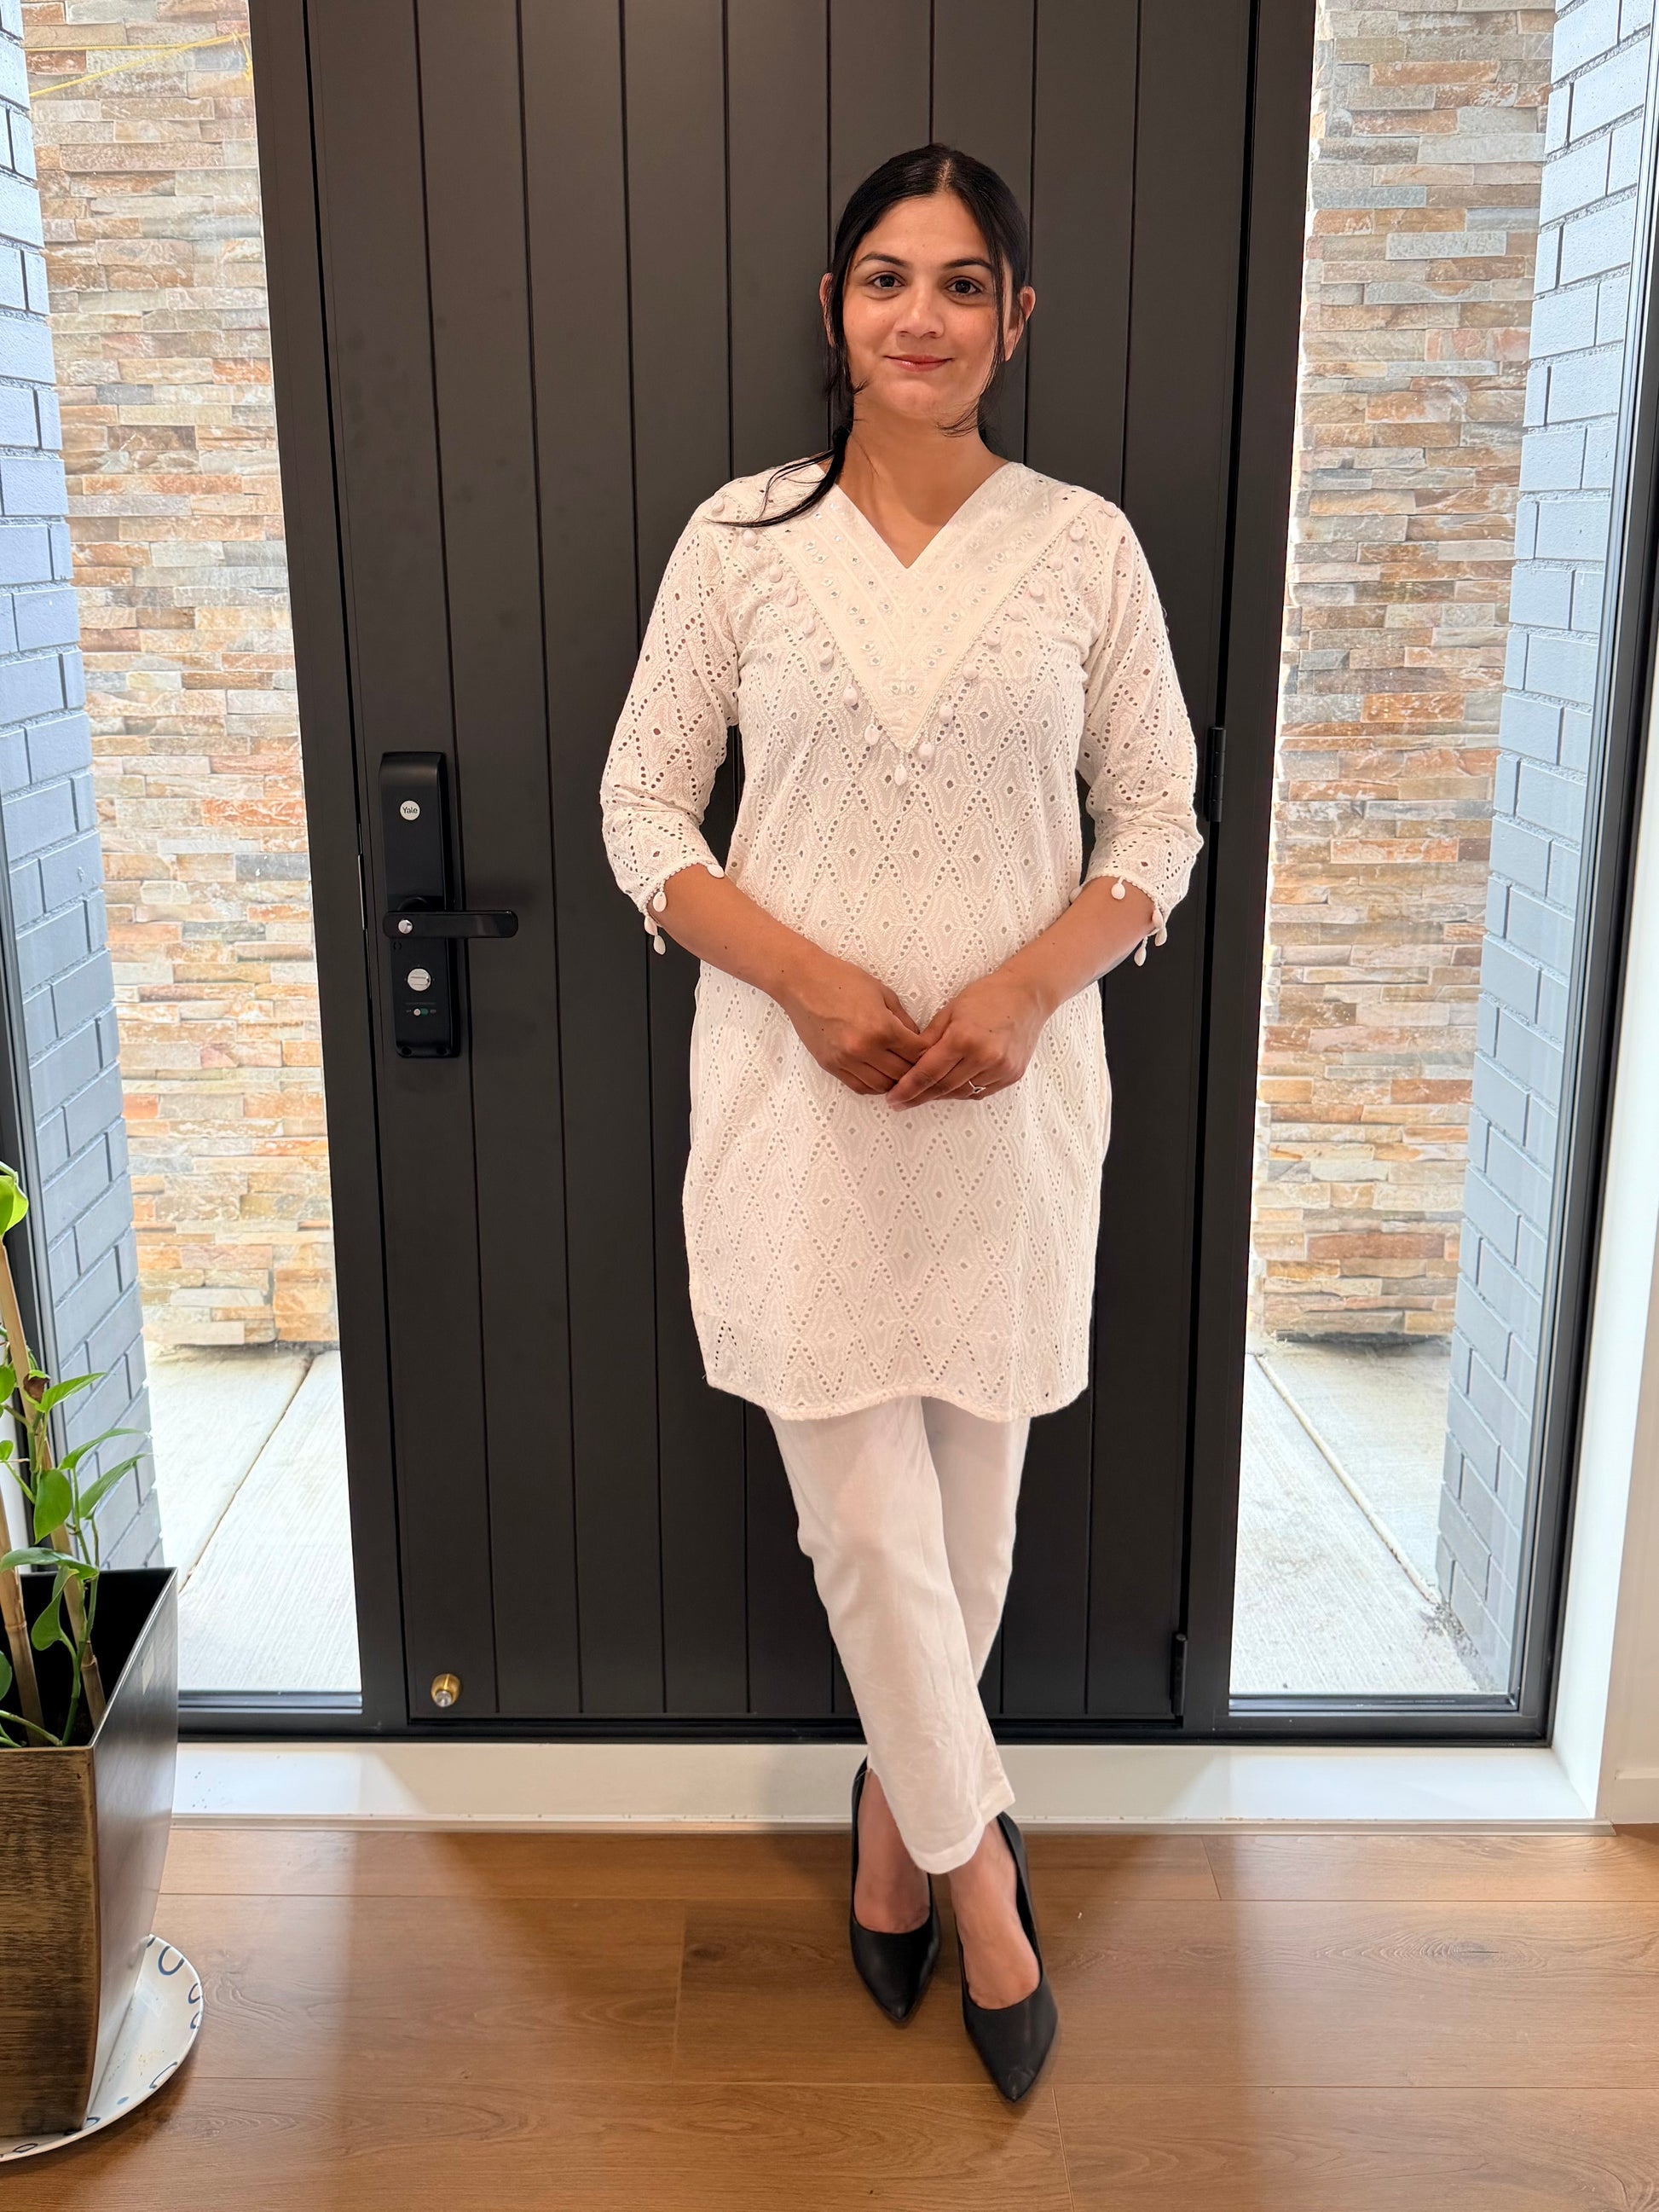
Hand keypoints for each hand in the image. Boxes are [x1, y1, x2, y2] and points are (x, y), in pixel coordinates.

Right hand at [776, 950, 929, 1094]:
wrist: (802, 982)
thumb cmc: (843, 980)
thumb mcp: (883, 993)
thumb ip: (903, 1020)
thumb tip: (917, 1040)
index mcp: (882, 1028)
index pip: (917, 1054)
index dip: (929, 1054)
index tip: (933, 1052)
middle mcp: (864, 1049)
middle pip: (902, 1074)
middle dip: (915, 1070)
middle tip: (920, 1065)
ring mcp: (845, 1061)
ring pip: (882, 1086)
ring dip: (895, 1082)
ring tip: (901, 1073)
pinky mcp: (831, 1066)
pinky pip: (859, 1086)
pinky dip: (874, 1086)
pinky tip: (880, 1076)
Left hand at [886, 969, 1051, 1108]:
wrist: (1028, 995)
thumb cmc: (987, 996)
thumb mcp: (951, 1011)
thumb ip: (929, 1039)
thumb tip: (908, 1063)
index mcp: (963, 1037)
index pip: (928, 1072)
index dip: (907, 1089)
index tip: (893, 1098)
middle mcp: (984, 1056)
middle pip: (943, 1087)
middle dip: (918, 1096)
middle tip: (898, 1102)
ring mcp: (1000, 1068)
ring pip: (961, 1092)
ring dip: (939, 1095)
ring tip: (921, 1095)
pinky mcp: (1011, 1075)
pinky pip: (979, 1091)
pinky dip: (962, 1091)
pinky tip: (948, 1089)